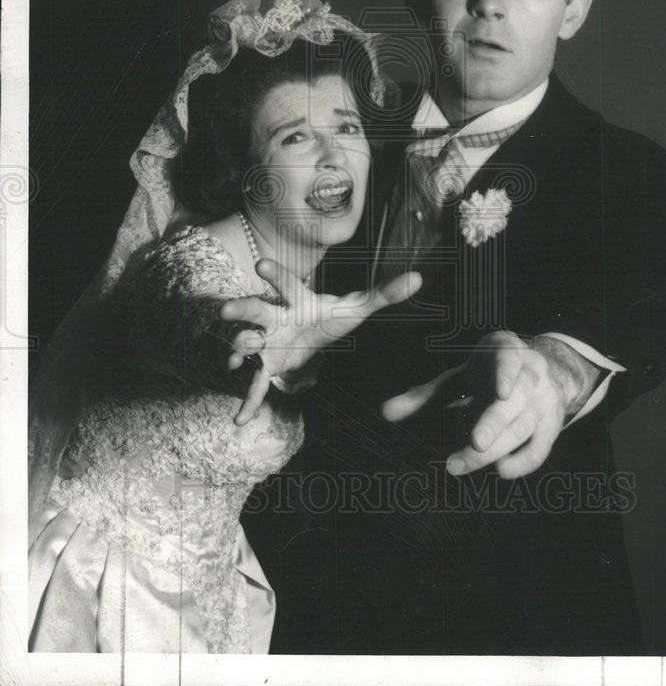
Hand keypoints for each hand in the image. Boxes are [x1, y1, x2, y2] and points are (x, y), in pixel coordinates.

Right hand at [220, 260, 421, 424]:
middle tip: (226, 310)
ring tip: (234, 361)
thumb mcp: (357, 308)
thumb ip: (384, 294)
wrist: (308, 338)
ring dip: (239, 350)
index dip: (275, 275)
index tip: (260, 265)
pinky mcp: (265, 367)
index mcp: (297, 301)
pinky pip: (256, 385)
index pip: (288, 285)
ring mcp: (266, 342)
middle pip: (256, 309)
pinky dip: (249, 402)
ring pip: (247, 343)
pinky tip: (240, 420)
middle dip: (241, 310)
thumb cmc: (329, 318)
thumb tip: (418, 278)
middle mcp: (276, 318)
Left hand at [382, 331, 598, 478]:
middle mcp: (531, 374)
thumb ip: (423, 396)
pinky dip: (523, 463)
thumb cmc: (486, 375)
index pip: (510, 360)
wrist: (540, 373)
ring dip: (496, 449)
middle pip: (515, 401)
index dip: (507, 374)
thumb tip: (385, 413)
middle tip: (475, 443)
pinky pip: (541, 448)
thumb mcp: (457, 377)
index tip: (502, 392)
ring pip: (524, 427)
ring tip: (459, 465)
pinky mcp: (551, 426)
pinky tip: (500, 471)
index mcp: (505, 352)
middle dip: (496, 422)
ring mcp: (543, 401)